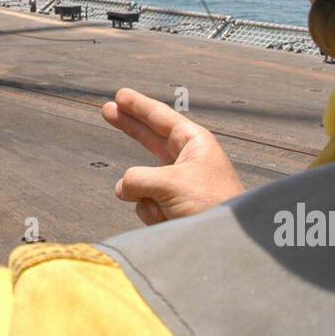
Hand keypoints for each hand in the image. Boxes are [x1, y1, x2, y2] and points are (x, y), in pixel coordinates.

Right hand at [102, 88, 243, 225]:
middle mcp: (185, 159)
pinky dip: (152, 212)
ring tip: (166, 206)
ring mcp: (178, 184)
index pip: (160, 117)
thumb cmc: (211, 203)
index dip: (138, 106)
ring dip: (147, 196)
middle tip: (107, 110)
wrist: (227, 241)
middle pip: (149, 137)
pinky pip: (147, 203)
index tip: (120, 95)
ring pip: (142, 182)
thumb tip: (122, 188)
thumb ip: (138, 179)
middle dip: (128, 126)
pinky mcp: (173, 206)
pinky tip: (169, 220)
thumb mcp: (170, 183)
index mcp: (193, 142)